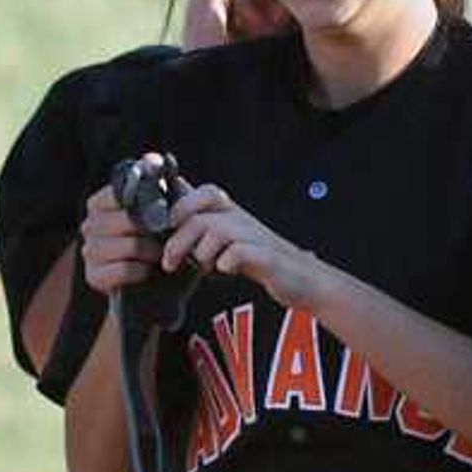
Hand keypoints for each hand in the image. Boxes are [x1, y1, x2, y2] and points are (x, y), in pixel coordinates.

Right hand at [78, 166, 166, 296]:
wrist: (156, 288)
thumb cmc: (160, 242)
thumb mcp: (166, 212)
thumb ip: (160, 185)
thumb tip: (155, 159)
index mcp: (101, 204)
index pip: (116, 192)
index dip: (142, 200)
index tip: (161, 209)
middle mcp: (89, 225)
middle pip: (125, 221)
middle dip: (152, 231)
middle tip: (166, 237)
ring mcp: (89, 252)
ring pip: (126, 246)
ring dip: (150, 252)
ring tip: (159, 255)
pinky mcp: (93, 276)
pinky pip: (122, 269)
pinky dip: (140, 271)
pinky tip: (146, 272)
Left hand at [156, 184, 329, 310]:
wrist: (303, 278)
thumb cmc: (261, 259)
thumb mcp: (231, 240)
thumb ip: (205, 229)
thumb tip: (172, 222)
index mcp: (233, 214)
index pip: (205, 193)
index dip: (182, 204)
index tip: (168, 225)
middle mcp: (243, 220)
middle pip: (201, 217)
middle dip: (179, 241)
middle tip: (169, 262)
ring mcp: (256, 237)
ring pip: (217, 231)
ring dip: (201, 253)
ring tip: (202, 268)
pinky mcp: (268, 257)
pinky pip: (239, 252)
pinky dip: (226, 262)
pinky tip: (225, 271)